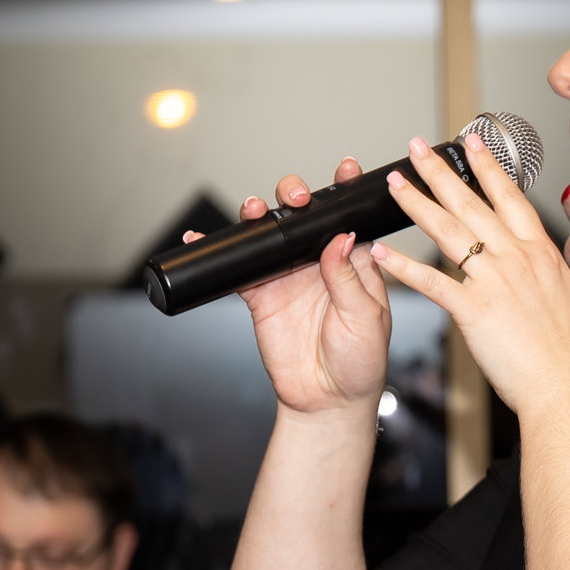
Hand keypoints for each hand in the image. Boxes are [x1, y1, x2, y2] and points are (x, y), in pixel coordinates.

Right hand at [183, 159, 390, 417]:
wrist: (328, 401)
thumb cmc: (361, 362)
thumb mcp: (365, 319)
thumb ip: (348, 278)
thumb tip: (340, 239)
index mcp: (354, 262)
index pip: (348, 217)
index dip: (345, 191)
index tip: (345, 169)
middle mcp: (319, 262)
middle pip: (303, 215)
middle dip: (297, 195)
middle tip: (296, 197)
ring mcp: (288, 275)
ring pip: (269, 233)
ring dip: (260, 214)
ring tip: (254, 208)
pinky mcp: (261, 295)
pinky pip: (237, 267)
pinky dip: (219, 251)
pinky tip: (203, 238)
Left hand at [366, 134, 569, 415]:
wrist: (569, 389)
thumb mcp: (566, 298)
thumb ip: (544, 272)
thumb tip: (536, 262)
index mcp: (542, 253)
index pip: (509, 197)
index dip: (486, 166)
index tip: (470, 142)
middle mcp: (518, 259)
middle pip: (471, 203)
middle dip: (439, 171)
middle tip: (416, 148)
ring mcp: (496, 281)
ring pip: (448, 231)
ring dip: (416, 203)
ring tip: (394, 184)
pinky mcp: (474, 310)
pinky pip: (430, 281)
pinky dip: (403, 265)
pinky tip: (382, 252)